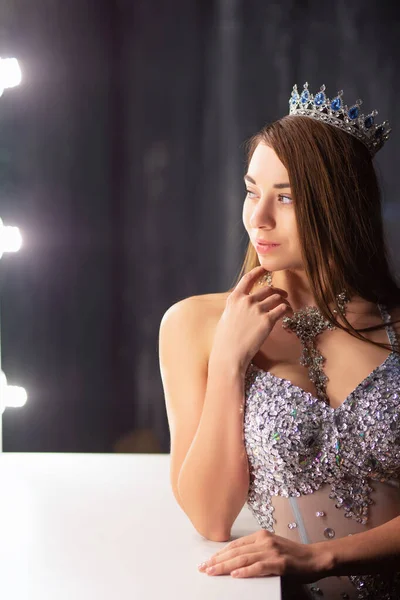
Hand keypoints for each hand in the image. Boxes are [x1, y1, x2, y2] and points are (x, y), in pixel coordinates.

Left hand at [197, 529, 332, 582]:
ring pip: (243, 559)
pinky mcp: (279, 563)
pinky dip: (245, 571)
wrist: (315, 558)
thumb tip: (236, 562)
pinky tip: (235, 575)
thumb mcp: (273, 548)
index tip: (208, 560)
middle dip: (217, 560)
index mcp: (261, 535)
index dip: (220, 553)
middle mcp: (264, 540)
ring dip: (225, 566)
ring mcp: (272, 551)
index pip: (235, 545)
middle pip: (236, 551)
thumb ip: (256, 551)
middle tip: (203, 567)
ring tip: (212, 571)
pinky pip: (258, 567)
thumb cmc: (294, 556)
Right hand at [210, 266, 291, 372]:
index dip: (258, 272)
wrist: (229, 354)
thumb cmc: (225, 340)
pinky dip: (287, 309)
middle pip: (267, 289)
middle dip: (277, 290)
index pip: (248, 279)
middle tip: (283, 294)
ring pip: (277, 297)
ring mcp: (257, 309)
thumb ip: (236, 308)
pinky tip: (289, 313)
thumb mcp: (226, 318)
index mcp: (234, 298)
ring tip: (287, 306)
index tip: (265, 268)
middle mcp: (246, 300)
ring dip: (284, 300)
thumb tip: (243, 305)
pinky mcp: (267, 320)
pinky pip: (282, 309)